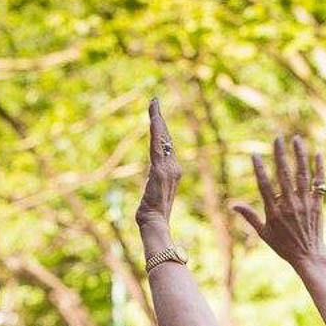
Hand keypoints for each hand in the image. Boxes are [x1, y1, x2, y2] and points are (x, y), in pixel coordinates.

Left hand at [136, 99, 180, 227]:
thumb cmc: (152, 215)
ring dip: (157, 120)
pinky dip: (156, 132)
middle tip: (154, 101)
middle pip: (166, 138)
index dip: (162, 130)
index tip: (157, 116)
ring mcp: (168, 169)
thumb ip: (154, 183)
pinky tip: (153, 119)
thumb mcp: (153, 193)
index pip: (167, 146)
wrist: (155, 224)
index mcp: (172, 172)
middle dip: (159, 119)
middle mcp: (174, 168)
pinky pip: (157, 147)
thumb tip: (152, 181)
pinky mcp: (160, 171)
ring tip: (153, 104)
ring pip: (162, 139)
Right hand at [233, 135, 325, 267]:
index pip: (264, 186)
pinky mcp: (317, 205)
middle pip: (284, 175)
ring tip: (296, 139)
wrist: (308, 256)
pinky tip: (318, 153)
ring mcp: (305, 204)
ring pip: (302, 175)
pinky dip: (319, 168)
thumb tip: (232, 205)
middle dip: (280, 154)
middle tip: (277, 137)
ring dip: (299, 155)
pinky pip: (319, 184)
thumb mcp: (263, 233)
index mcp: (274, 212)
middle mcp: (290, 205)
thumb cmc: (283, 246)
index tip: (255, 154)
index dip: (259, 169)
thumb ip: (249, 216)